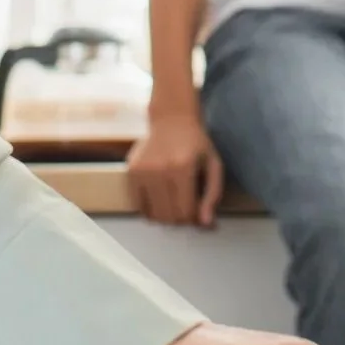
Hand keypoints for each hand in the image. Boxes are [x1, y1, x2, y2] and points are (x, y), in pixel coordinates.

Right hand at [127, 112, 226, 228]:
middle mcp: (160, 170)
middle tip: (187, 207)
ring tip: (174, 202)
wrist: (172, 120)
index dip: (194, 219)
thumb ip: (213, 195)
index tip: (198, 212)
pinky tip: (160, 199)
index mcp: (183, 168)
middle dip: (181, 219)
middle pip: (169, 217)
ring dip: (165, 216)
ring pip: (153, 216)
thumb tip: (206, 224)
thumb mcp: (213, 165)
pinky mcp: (130, 172)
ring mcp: (142, 171)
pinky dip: (150, 210)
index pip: (186, 212)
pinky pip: (138, 207)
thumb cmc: (196, 144)